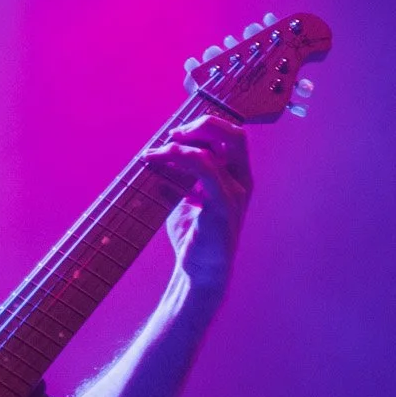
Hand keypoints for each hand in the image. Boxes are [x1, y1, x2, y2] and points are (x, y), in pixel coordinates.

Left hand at [146, 113, 251, 293]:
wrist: (200, 271)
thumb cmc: (194, 237)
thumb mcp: (187, 200)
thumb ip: (181, 178)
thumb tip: (160, 158)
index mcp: (236, 177)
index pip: (231, 137)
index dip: (205, 127)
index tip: (175, 135)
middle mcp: (241, 181)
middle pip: (234, 135)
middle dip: (202, 125)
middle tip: (173, 135)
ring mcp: (235, 192)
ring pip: (213, 150)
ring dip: (179, 146)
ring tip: (154, 153)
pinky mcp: (223, 204)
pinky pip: (206, 169)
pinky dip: (183, 158)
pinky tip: (163, 160)